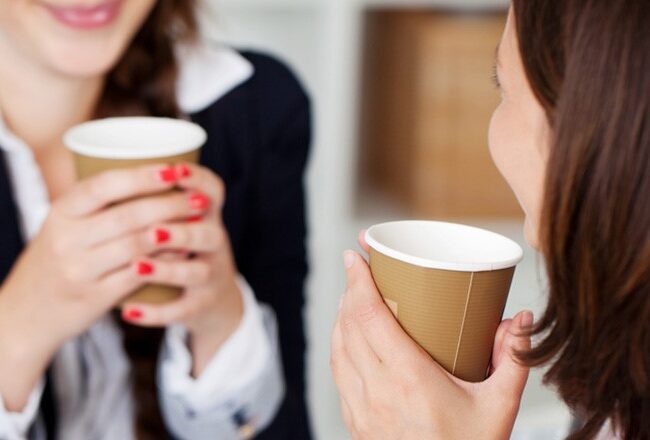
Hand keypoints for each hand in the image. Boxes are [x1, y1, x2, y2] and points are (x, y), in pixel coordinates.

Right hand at [0, 163, 210, 409]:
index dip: (142, 176)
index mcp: (61, 212)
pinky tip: (184, 251)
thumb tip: (146, 168)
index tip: (174, 169)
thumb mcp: (62, 225)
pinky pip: (138, 275)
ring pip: (137, 244)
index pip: (104, 186)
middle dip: (171, 204)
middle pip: (129, 215)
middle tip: (199, 199)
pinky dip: (165, 261)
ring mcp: (80, 270)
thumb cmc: (57, 259)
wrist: (27, 314)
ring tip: (198, 222)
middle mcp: (67, 239)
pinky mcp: (94, 297)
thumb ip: (94, 203)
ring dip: (175, 231)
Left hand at [119, 163, 243, 376]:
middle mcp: (215, 243)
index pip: (214, 190)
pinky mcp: (200, 305)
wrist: (210, 298)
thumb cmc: (182, 249)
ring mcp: (210, 277)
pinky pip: (181, 311)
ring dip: (167, 270)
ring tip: (138, 267)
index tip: (173, 172)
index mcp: (207, 215)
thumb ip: (153, 194)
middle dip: (180, 231)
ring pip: (197, 273)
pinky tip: (129, 311)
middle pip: (207, 234)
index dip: (197, 180)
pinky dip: (155, 312)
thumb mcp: (182, 219)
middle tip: (152, 230)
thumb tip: (102, 156)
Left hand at [331, 233, 530, 439]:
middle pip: (350, 325)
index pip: (371, 317)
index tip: (354, 256)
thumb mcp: (499, 408)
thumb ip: (513, 360)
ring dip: (341, 316)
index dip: (358, 281)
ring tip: (353, 296)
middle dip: (350, 290)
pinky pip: (338, 372)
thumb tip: (521, 319)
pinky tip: (349, 336)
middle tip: (360, 269)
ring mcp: (361, 408)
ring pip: (338, 348)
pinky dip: (338, 345)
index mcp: (409, 379)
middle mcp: (377, 391)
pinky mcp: (356, 421)